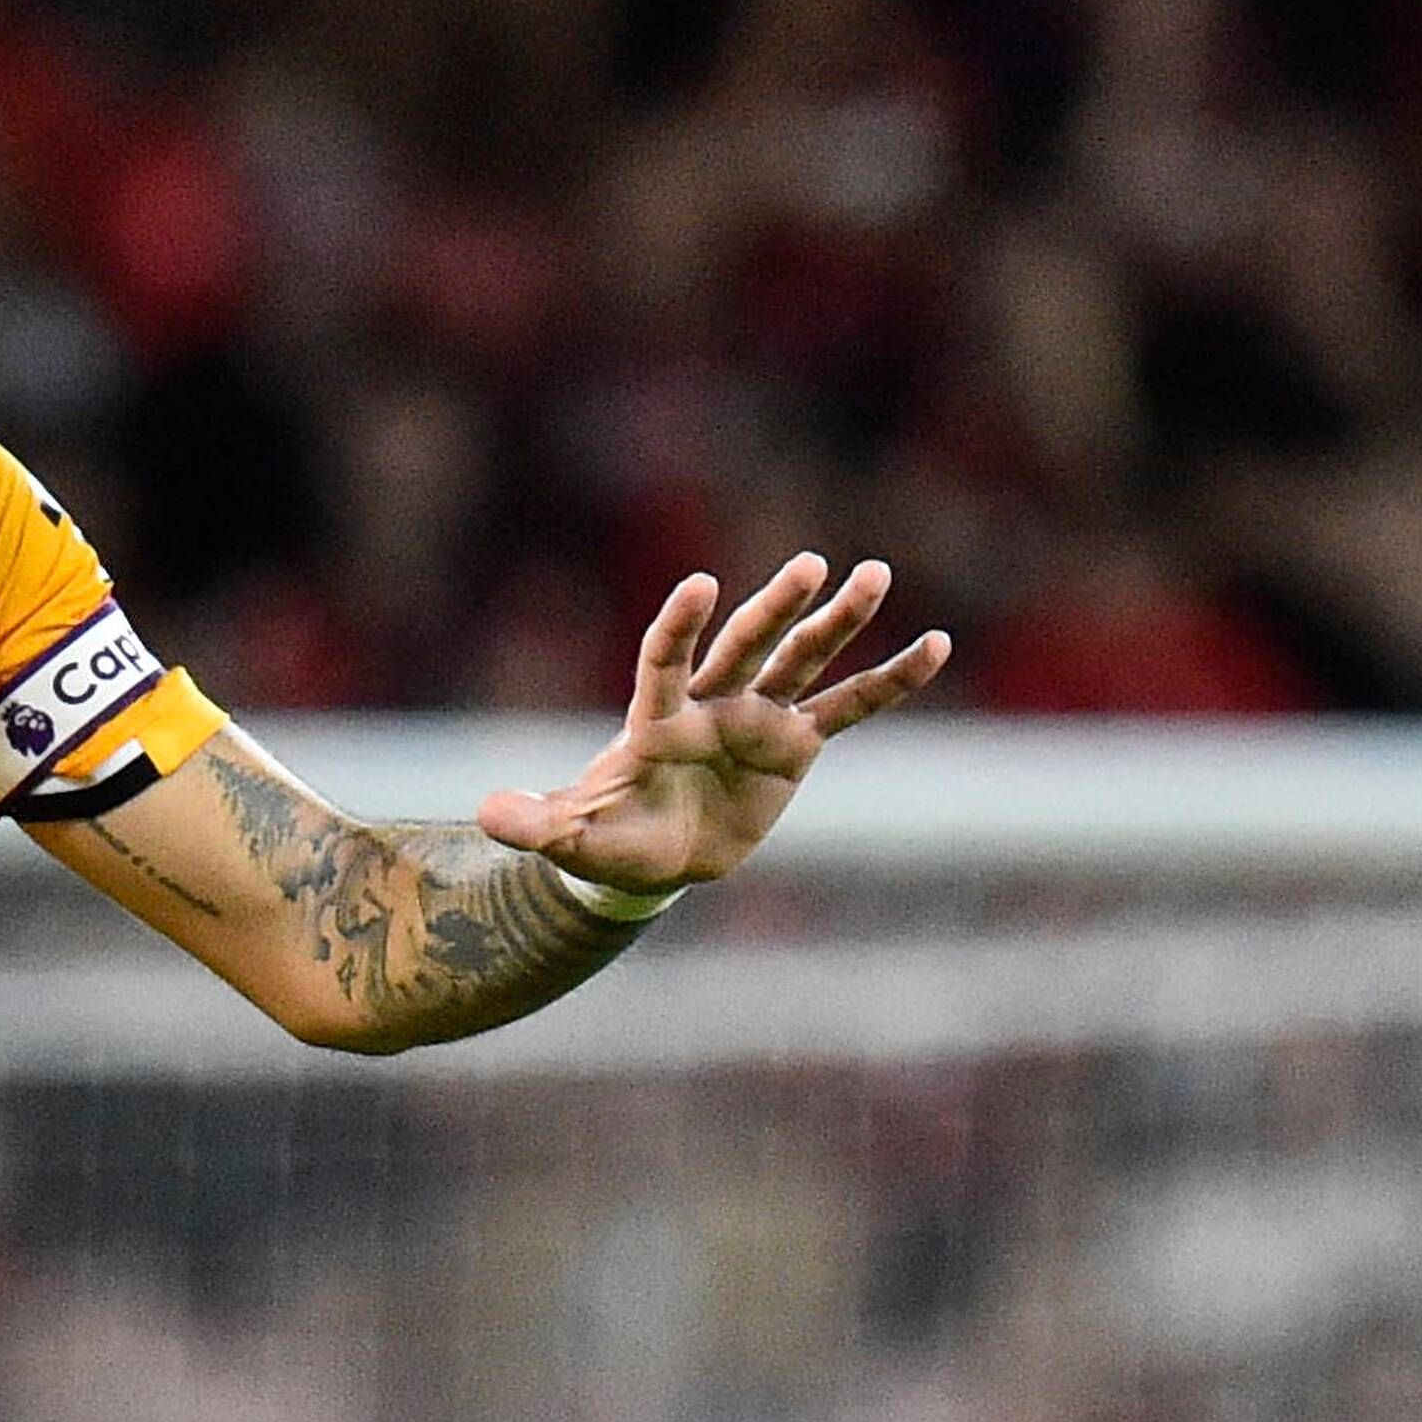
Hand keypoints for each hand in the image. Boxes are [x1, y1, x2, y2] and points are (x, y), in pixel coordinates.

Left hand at [474, 555, 949, 893]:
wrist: (650, 855)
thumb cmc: (608, 838)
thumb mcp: (571, 838)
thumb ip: (536, 823)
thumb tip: (487, 815)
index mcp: (657, 720)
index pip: (666, 661)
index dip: (678, 627)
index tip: (698, 585)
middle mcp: (711, 706)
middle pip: (744, 646)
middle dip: (774, 610)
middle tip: (809, 566)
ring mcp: (756, 719)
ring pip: (801, 661)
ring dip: (837, 621)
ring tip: (875, 574)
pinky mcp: (794, 745)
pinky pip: (849, 708)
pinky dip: (889, 681)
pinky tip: (933, 646)